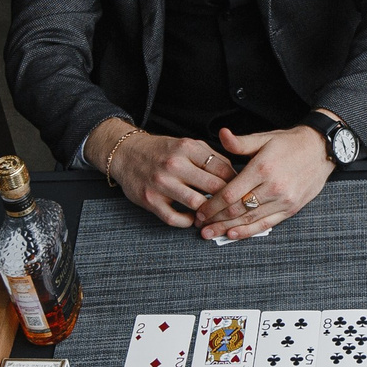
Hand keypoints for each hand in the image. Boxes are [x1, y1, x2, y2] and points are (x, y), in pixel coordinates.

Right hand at [96, 119, 233, 227]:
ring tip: (213, 213)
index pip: (222, 168)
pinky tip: (192, 218)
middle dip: (226, 198)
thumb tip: (235, 174)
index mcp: (187, 148)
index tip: (240, 189)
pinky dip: (188, 221)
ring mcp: (161, 184)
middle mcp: (174, 164)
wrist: (126, 154)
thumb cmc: (161, 151)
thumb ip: (211, 156)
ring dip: (208, 212)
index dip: (236, 181)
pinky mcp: (150, 200)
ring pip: (197, 204)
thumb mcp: (187, 145)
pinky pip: (175, 218)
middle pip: (213, 186)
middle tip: (231, 205)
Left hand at [197, 123, 334, 239]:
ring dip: (228, 228)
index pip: (231, 193)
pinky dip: (248, 231)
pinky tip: (233, 234)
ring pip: (250, 219)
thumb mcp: (264, 138)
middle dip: (216, 219)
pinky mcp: (291, 209)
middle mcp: (273, 186)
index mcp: (263, 168)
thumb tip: (221, 134)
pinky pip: (266, 224)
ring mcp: (283, 200)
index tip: (200, 211)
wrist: (321, 150)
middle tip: (201, 226)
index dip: (213, 205)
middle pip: (238, 209)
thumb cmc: (290, 143)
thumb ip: (240, 142)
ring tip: (211, 233)